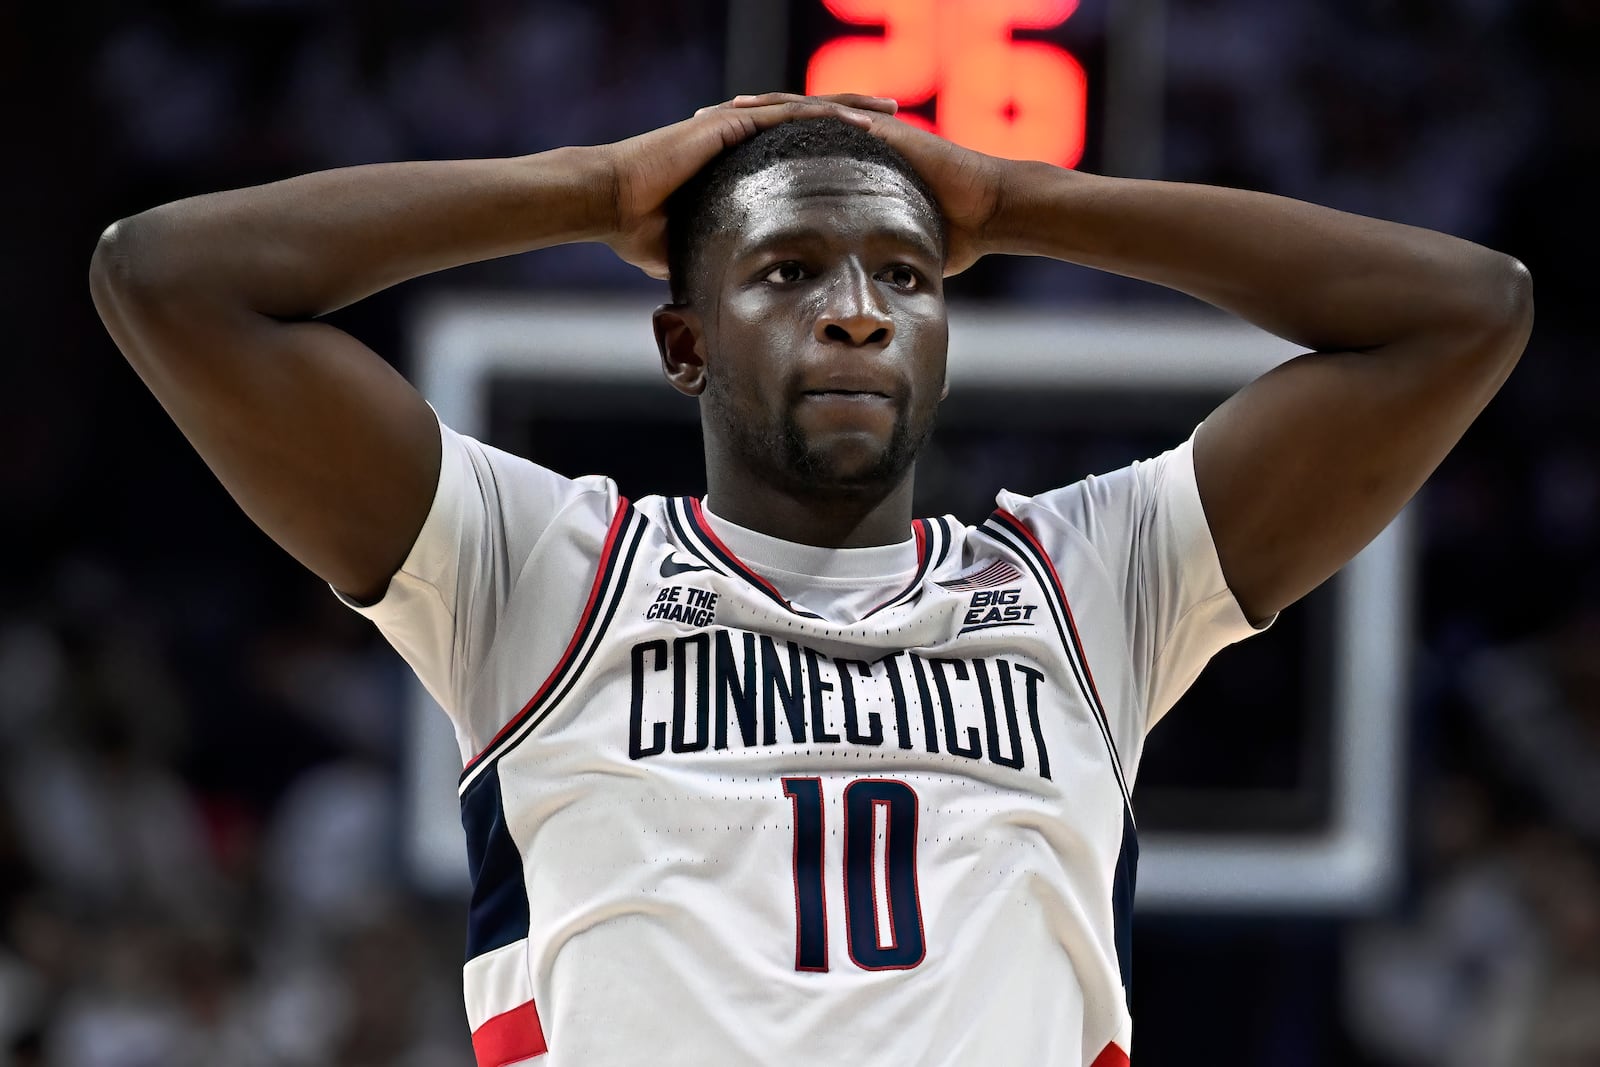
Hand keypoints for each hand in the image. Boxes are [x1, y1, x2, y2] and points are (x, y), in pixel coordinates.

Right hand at [599, 94, 899, 279]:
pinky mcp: (729, 124)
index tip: (869, 159)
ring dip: (851, 110)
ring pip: (807, 111)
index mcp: (737, 160)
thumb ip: (714, 256)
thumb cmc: (638, 227)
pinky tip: (860, 121)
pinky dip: (825, 117)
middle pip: (811, 122)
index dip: (834, 150)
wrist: (610, 203)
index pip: (796, 150)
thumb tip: (725, 291)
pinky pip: (787, 116)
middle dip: (855, 120)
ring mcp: (735, 125)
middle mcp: (740, 135)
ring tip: (891, 111)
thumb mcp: (691, 245)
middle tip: (897, 120)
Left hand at [723, 92, 1009, 275]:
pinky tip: (775, 110)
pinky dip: (805, 111)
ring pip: (805, 113)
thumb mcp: (891, 252)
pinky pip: (838, 115)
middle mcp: (854, 147)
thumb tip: (837, 306)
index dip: (750, 157)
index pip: (789, 158)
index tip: (711, 161)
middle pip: (787, 128)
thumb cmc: (951, 235)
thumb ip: (862, 266)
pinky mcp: (885, 133)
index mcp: (849, 172)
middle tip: (702, 122)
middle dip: (745, 125)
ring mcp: (869, 135)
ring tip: (725, 110)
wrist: (989, 213)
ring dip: (764, 110)